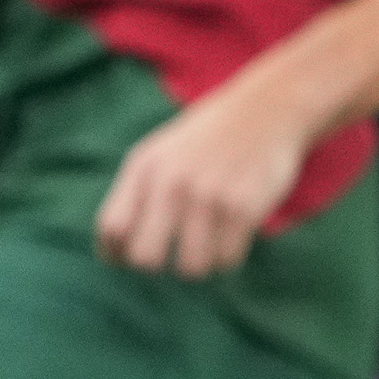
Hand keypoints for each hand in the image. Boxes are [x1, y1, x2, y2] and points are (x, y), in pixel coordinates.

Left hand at [95, 78, 318, 277]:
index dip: (116, 254)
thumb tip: (115, 251)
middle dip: (156, 267)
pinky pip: (227, 260)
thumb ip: (135, 195)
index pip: (112, 229)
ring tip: (204, 249)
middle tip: (169, 255)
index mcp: (145, 169)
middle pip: (146, 258)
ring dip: (197, 265)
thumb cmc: (206, 140)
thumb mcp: (160, 154)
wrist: (266, 111)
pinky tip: (230, 238)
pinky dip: (227, 258)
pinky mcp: (244, 208)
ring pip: (191, 267)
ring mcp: (209, 197)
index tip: (127, 258)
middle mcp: (172, 183)